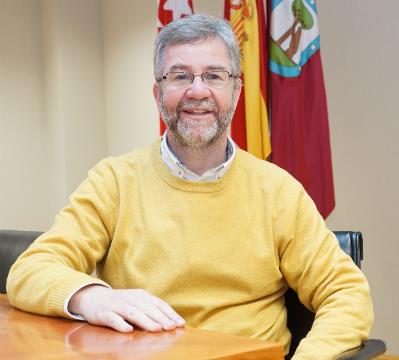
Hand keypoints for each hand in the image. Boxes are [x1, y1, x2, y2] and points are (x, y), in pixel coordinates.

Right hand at [68, 285, 184, 332]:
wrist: (93, 297)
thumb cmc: (120, 303)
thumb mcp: (137, 302)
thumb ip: (151, 309)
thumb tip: (170, 321)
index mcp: (141, 295)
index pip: (158, 304)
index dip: (170, 313)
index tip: (180, 323)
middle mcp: (131, 299)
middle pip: (148, 308)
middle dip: (161, 318)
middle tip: (171, 327)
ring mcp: (117, 306)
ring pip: (133, 313)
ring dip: (146, 321)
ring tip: (156, 329)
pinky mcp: (104, 313)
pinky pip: (113, 319)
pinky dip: (121, 324)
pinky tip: (128, 331)